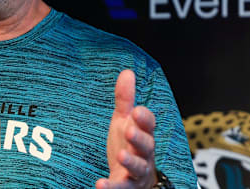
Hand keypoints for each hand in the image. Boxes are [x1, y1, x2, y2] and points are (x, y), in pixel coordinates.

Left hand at [95, 70, 156, 188]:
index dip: (144, 118)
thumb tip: (127, 72)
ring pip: (138, 167)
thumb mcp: (125, 120)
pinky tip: (100, 184)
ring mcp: (137, 171)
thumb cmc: (130, 145)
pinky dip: (112, 187)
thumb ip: (125, 99)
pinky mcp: (127, 186)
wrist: (135, 178)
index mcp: (144, 133)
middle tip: (129, 130)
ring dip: (130, 161)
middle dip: (139, 137)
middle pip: (146, 145)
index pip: (149, 124)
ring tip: (120, 155)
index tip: (136, 110)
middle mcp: (144, 153)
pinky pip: (121, 187)